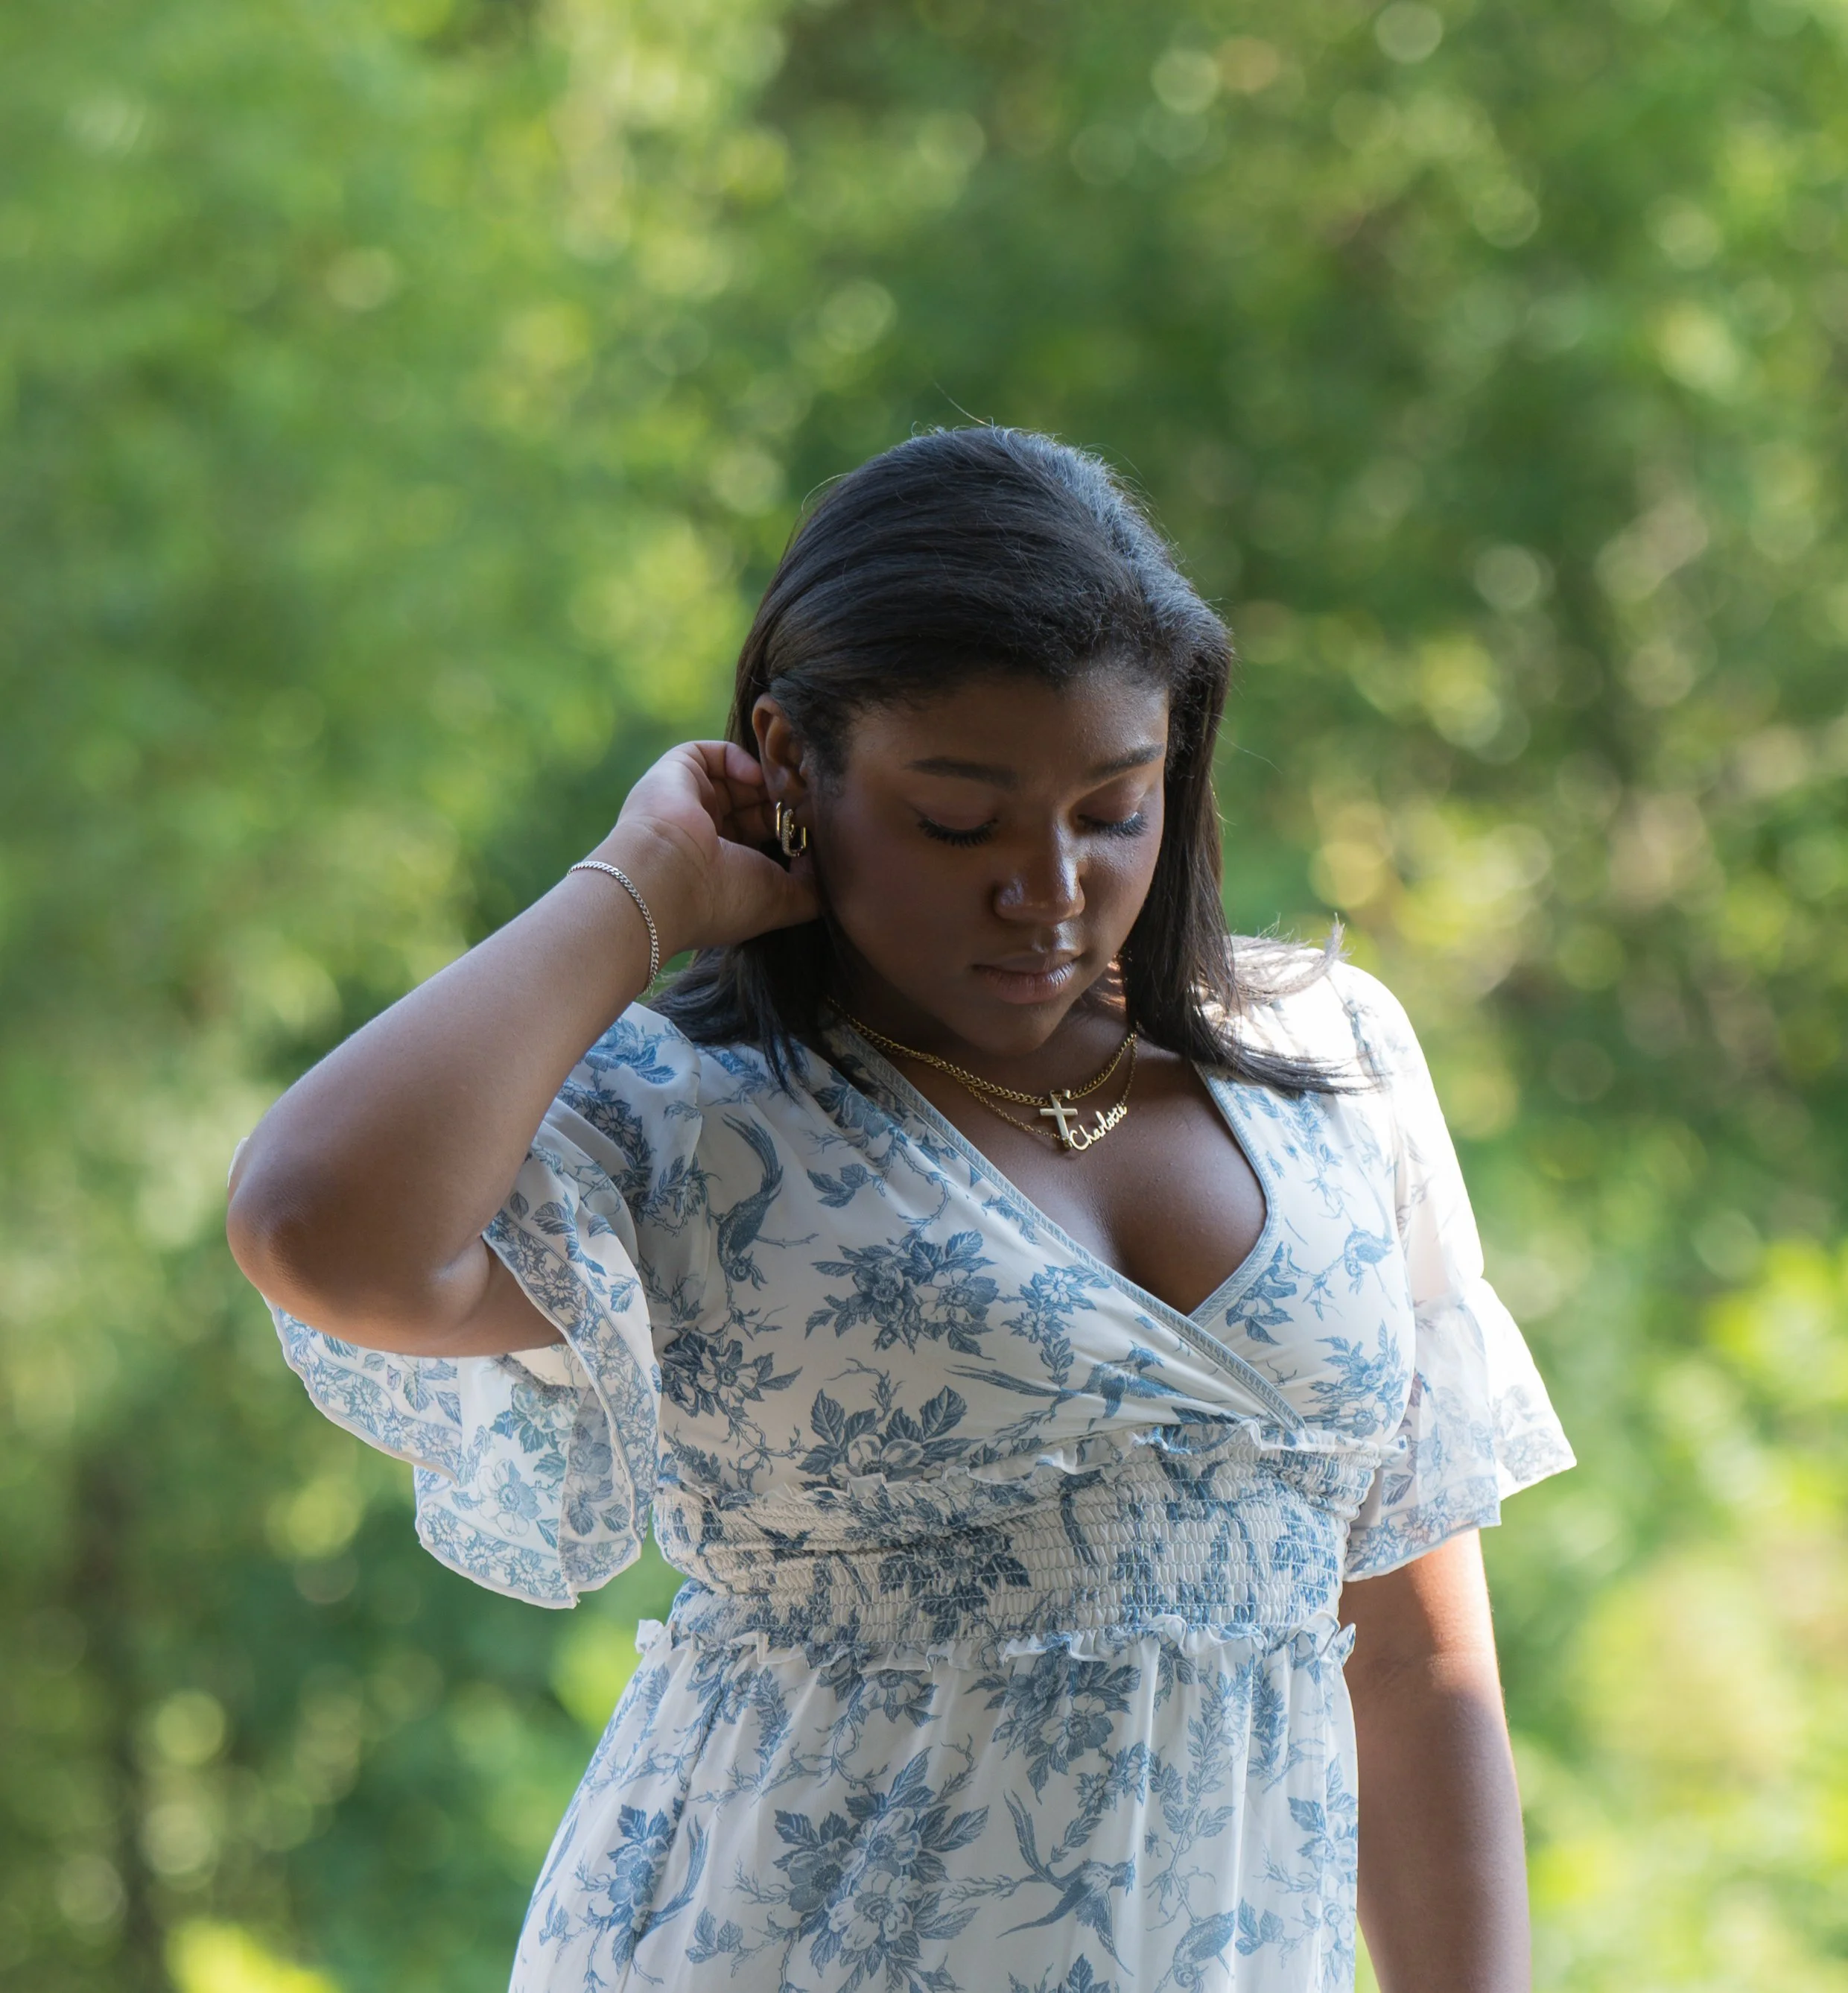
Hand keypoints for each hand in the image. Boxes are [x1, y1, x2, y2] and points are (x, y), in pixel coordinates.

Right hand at [593, 741, 819, 956]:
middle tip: (810, 802)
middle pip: (755, 805)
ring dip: (768, 780)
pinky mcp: (676, 772)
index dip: (791, 829)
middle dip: (784, 801)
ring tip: (790, 787)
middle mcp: (704, 835)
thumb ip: (813, 884)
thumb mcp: (783, 899)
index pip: (764, 837)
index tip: (816, 827)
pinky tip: (757, 777)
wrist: (667, 879)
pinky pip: (711, 753)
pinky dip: (738, 759)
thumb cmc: (724, 897)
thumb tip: (824, 857)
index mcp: (723, 867)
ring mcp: (689, 803)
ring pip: (737, 779)